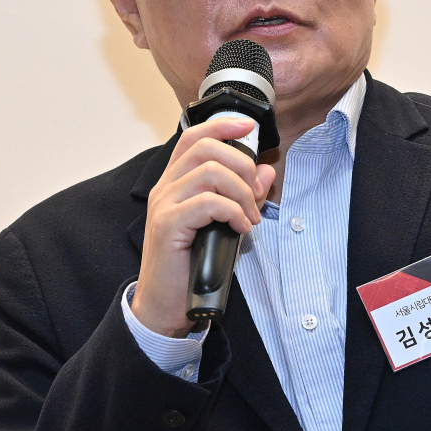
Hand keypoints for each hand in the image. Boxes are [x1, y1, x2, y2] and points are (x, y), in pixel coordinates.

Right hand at [131, 117, 275, 337]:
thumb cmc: (192, 264)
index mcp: (175, 182)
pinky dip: (232, 211)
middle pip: (205, 148)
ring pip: (210, 173)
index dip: (223, 126)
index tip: (249, 127)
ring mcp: (164, 205)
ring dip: (241, 193)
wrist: (165, 304)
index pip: (195, 137)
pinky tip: (241, 227)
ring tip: (249, 217)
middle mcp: (165, 188)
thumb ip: (243, 195)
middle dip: (241, 164)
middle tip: (254, 194)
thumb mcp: (224, 223)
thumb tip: (265, 170)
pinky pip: (207, 203)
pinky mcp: (168, 224)